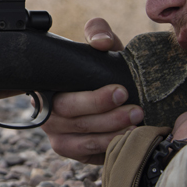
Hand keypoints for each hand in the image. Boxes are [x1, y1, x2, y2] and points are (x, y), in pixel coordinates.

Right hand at [42, 18, 142, 164]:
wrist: (111, 88)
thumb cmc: (101, 66)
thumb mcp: (100, 44)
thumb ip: (98, 31)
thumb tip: (102, 43)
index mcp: (49, 87)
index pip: (64, 97)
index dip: (92, 99)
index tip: (120, 91)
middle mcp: (49, 113)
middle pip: (73, 121)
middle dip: (107, 116)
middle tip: (135, 109)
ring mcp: (58, 135)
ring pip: (83, 141)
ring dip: (112, 133)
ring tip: (137, 121)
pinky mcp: (72, 151)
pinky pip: (88, 155)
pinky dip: (109, 148)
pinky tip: (129, 139)